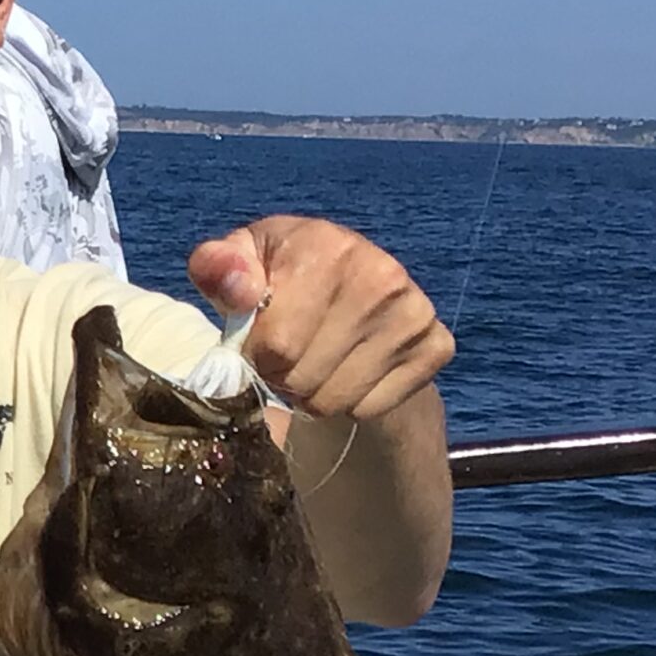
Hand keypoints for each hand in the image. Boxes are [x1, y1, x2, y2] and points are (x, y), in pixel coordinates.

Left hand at [189, 216, 452, 421]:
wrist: (352, 286)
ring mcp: (414, 312)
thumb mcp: (240, 262)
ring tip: (312, 361)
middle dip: (281, 377)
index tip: (258, 341)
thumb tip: (233, 284)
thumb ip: (219, 268)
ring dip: (311, 395)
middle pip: (302, 379)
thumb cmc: (281, 274)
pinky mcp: (436, 346)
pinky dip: (350, 403)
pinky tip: (347, 368)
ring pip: (334, 402)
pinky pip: (369, 409)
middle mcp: (381, 276)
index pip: (276, 345)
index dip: (255, 355)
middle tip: (286, 356)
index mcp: (328, 247)